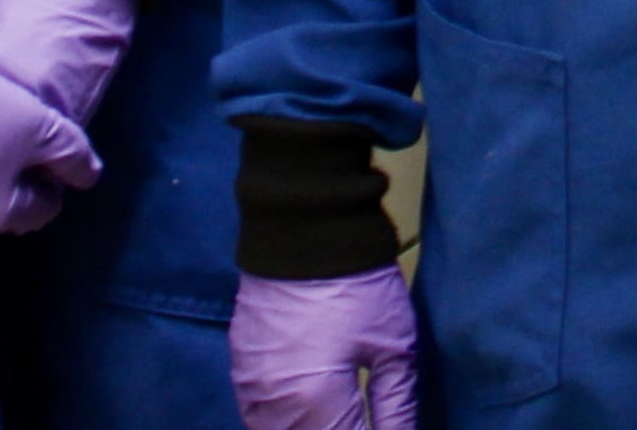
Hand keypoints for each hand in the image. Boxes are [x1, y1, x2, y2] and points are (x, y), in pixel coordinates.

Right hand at [229, 266, 420, 429]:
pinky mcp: (240, 370)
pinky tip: (312, 408)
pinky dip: (289, 419)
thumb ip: (395, 408)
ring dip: (315, 428)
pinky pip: (262, 416)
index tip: (388, 423)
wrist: (303, 227)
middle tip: (366, 417)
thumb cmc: (357, 284)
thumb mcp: (393, 346)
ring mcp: (250, 389)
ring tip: (343, 413)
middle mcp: (274, 406)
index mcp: (315, 402)